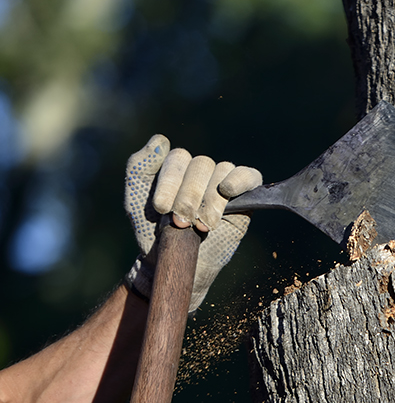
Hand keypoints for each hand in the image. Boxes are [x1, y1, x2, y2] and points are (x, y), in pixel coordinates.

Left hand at [124, 135, 261, 311]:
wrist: (175, 263)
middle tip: (180, 222)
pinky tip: (227, 191)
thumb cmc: (154, 232)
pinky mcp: (245, 199)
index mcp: (176, 167)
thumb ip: (139, 167)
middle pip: (201, 164)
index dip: (171, 182)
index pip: (178, 158)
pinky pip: (250, 176)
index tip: (162, 209)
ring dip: (210, 199)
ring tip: (200, 226)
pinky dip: (240, 180)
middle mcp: (201, 172)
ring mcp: (223, 183)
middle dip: (189, 195)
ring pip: (221, 171)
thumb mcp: (135, 200)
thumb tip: (160, 140)